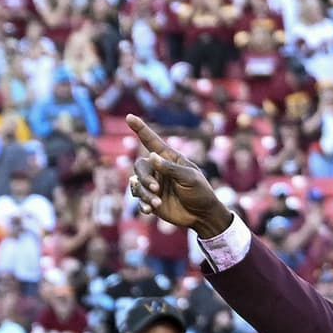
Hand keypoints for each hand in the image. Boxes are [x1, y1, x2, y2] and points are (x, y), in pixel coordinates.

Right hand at [124, 115, 235, 238]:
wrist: (203, 216)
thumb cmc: (200, 192)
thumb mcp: (189, 178)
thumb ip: (170, 168)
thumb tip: (151, 156)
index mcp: (169, 158)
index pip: (151, 141)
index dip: (140, 128)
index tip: (129, 117)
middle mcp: (159, 169)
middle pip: (140, 166)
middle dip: (145, 178)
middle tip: (155, 188)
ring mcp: (154, 185)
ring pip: (137, 184)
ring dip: (144, 193)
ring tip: (157, 203)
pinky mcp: (151, 200)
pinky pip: (139, 200)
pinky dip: (142, 204)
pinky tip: (150, 210)